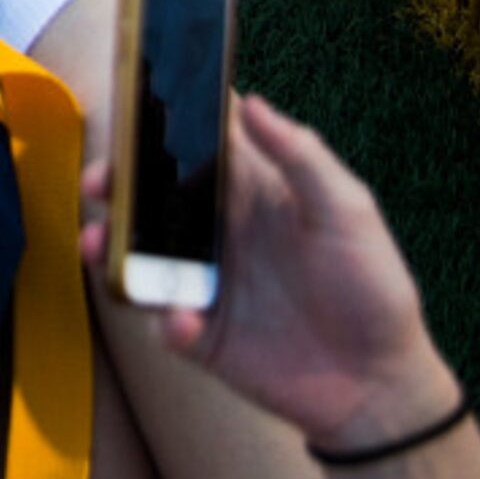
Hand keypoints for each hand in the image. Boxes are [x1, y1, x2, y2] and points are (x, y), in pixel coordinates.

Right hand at [81, 94, 459, 449]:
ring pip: (138, 253)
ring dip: (111, 245)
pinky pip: (162, 320)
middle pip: (151, 193)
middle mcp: (218, 228)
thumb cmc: (373, 287)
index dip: (166, 118)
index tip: (134, 95)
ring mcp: (204, 280)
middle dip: (116, 181)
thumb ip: (302, 157)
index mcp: (252, 190)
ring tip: (100, 244)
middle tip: (101, 181)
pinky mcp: (199, 332)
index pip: (200, 141)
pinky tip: (184, 321)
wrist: (379, 383)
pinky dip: (164, 319)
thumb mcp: (348, 212)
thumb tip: (253, 102)